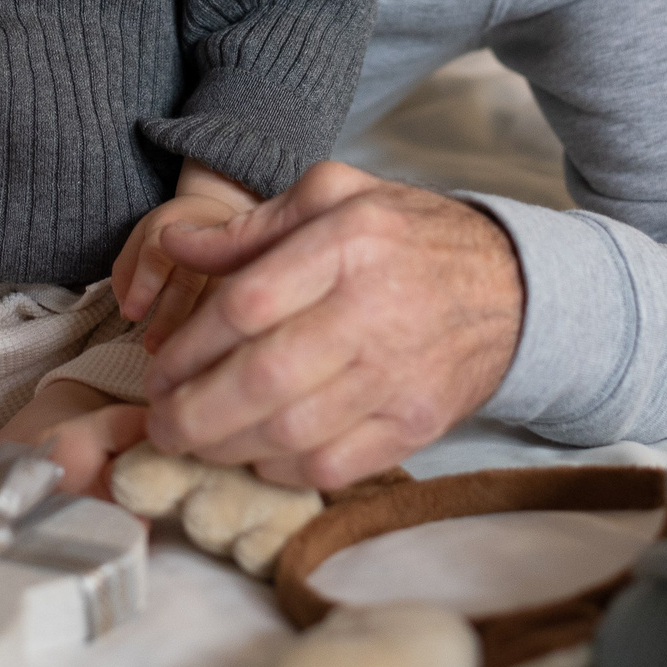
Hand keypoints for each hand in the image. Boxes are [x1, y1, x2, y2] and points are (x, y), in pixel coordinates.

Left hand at [113, 168, 254, 349]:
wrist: (221, 211)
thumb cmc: (172, 231)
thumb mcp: (142, 236)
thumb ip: (127, 270)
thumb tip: (127, 312)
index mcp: (172, 227)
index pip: (156, 255)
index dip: (143, 286)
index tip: (131, 315)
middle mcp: (205, 240)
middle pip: (187, 282)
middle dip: (168, 317)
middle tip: (152, 347)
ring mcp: (232, 258)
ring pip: (217, 297)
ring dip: (197, 331)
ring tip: (179, 362)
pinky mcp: (251, 277)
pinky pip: (238, 306)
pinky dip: (222, 331)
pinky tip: (209, 353)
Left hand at [141, 162, 524, 490]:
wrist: (509, 288)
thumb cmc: (406, 238)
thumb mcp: (335, 196)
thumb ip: (251, 226)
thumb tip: (176, 244)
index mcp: (348, 244)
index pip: (249, 303)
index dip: (189, 347)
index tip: (157, 370)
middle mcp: (373, 311)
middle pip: (263, 379)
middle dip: (195, 413)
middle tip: (160, 424)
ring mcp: (398, 376)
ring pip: (292, 432)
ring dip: (226, 448)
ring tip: (193, 442)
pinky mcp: (416, 425)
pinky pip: (333, 465)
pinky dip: (281, 470)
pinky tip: (255, 455)